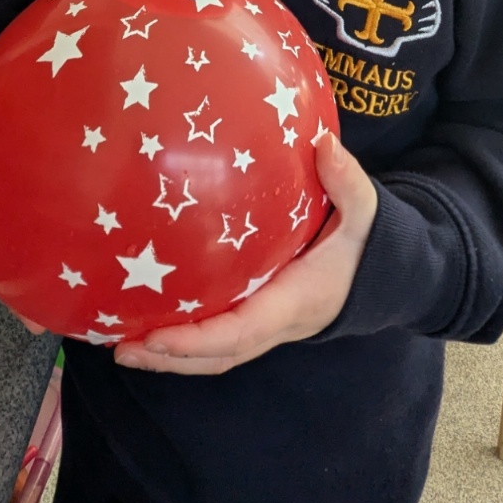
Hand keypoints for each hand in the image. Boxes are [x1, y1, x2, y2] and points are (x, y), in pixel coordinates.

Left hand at [113, 132, 377, 375]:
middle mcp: (275, 324)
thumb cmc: (363, 243)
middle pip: (218, 357)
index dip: (197, 340)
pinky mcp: (256, 318)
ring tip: (121, 347)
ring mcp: (265, 327)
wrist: (381, 276)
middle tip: (121, 350)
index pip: (241, 331)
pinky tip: (147, 323)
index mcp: (294, 301)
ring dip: (169, 358)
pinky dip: (183, 342)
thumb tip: (323, 143)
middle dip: (171, 359)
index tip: (156, 337)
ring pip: (215, 356)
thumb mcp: (364, 211)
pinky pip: (217, 339)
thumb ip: (346, 180)